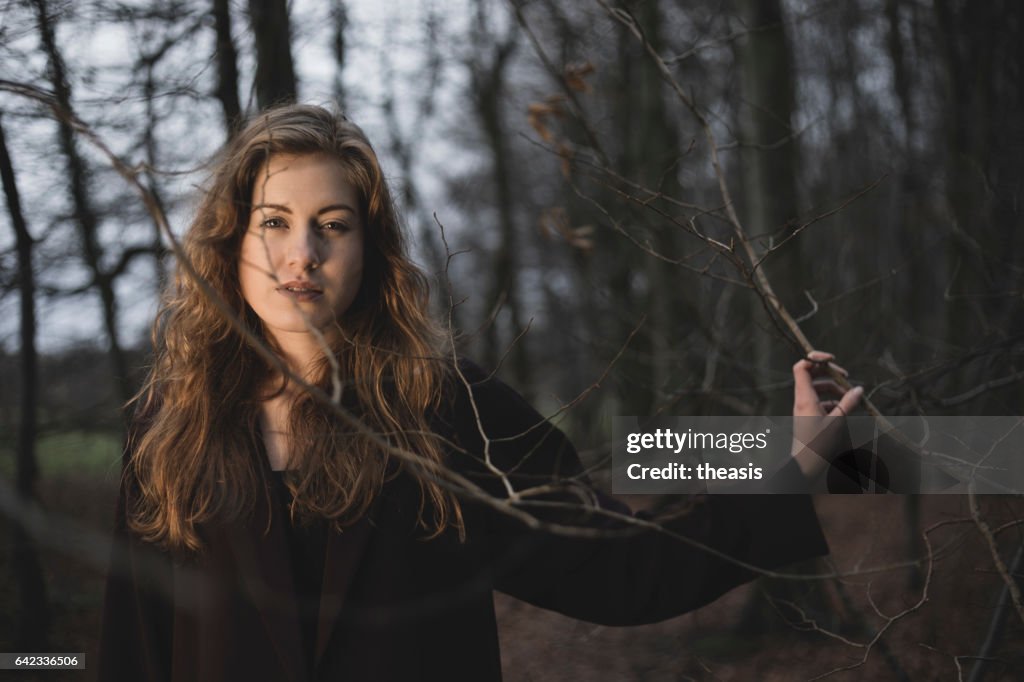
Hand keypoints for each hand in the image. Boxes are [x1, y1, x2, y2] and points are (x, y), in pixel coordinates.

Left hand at [791, 350, 863, 479]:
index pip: (801, 367)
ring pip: (817, 388)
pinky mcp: (808, 415)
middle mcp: (802, 399)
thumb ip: (848, 403)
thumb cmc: (818, 444)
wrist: (805, 464)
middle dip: (829, 373)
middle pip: (811, 374)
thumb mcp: (837, 422)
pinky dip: (832, 400)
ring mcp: (804, 407)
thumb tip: (858, 389)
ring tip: (850, 395)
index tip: (832, 359)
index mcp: (804, 397)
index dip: (815, 358)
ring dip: (833, 388)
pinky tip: (844, 408)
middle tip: (846, 377)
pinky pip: (819, 400)